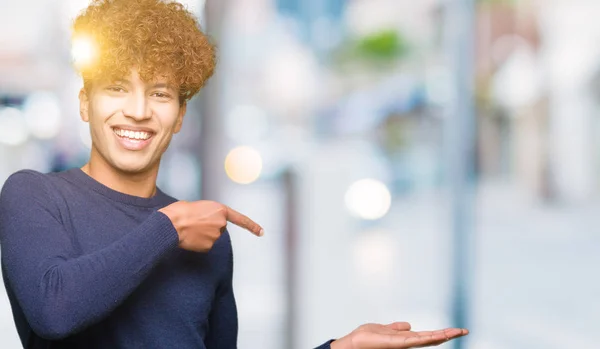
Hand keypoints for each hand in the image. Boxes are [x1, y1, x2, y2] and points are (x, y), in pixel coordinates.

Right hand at [159, 200, 262, 251]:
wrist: (170, 224)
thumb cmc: (180, 211)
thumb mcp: (198, 206)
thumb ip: (208, 214)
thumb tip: (205, 224)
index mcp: (220, 210)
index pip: (240, 219)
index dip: (252, 226)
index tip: (262, 232)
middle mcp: (221, 224)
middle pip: (219, 228)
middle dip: (209, 226)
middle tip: (194, 222)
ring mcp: (215, 237)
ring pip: (211, 237)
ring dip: (202, 234)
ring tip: (189, 228)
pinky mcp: (208, 247)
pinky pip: (205, 246)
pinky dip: (198, 243)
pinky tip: (189, 238)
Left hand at [330, 322, 468, 348]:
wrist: (350, 346)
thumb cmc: (364, 339)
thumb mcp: (382, 329)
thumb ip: (396, 328)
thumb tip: (410, 325)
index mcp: (402, 339)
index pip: (425, 336)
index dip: (440, 333)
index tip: (456, 330)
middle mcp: (404, 343)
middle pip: (429, 338)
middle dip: (446, 335)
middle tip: (464, 331)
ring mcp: (400, 345)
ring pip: (424, 340)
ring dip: (440, 336)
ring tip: (455, 332)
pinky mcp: (394, 345)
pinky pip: (412, 341)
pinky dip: (425, 339)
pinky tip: (435, 336)